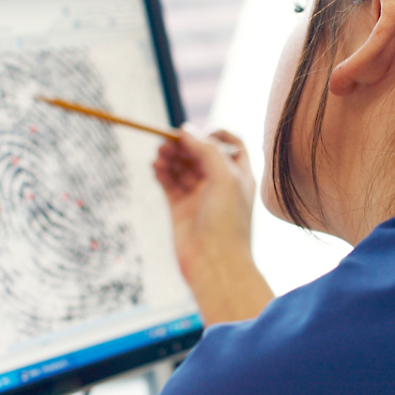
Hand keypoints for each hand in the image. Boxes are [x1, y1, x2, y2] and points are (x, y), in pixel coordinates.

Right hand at [152, 128, 272, 322]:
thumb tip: (186, 130)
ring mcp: (198, 197)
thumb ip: (207, 149)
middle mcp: (220, 185)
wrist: (214, 264)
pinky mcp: (180, 209)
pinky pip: (169, 183)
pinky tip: (155, 166)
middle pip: (200, 153)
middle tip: (169, 141)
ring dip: (171, 156)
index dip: (214, 134)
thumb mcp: (225, 178)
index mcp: (239, 175)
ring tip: (160, 154)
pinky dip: (161, 172)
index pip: (230, 144)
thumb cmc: (228, 223)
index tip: (199, 134)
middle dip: (185, 144)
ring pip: (182, 167)